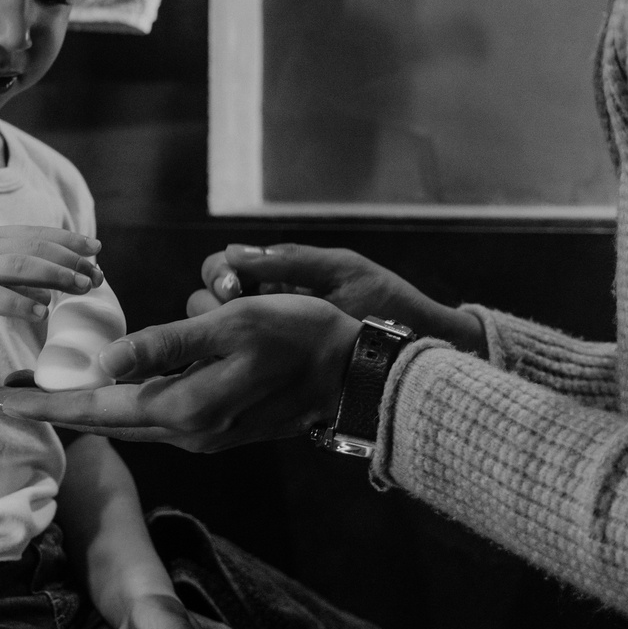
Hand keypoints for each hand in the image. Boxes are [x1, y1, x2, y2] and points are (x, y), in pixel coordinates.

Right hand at [0, 225, 101, 342]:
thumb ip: (7, 269)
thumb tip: (46, 279)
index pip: (37, 233)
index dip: (69, 240)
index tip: (97, 249)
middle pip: (36, 247)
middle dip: (71, 259)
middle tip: (97, 275)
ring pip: (21, 266)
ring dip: (56, 275)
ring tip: (81, 288)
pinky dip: (21, 302)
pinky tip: (42, 312)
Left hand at [0, 294, 359, 451]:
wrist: (355, 374)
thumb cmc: (298, 336)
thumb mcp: (231, 325)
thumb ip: (165, 344)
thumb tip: (102, 362)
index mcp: (183, 409)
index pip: (96, 407)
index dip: (45, 402)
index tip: (0, 398)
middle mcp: (188, 431)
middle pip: (103, 420)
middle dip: (53, 407)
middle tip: (6, 394)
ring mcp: (204, 434)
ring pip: (128, 420)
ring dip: (85, 406)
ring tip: (44, 388)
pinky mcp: (218, 427)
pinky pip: (154, 416)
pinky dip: (121, 404)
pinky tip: (108, 389)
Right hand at [197, 243, 484, 354]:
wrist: (417, 348)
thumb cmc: (386, 301)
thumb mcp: (342, 271)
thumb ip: (291, 260)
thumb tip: (234, 253)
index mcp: (279, 275)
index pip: (223, 268)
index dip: (219, 275)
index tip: (234, 287)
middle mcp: (266, 306)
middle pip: (209, 303)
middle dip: (213, 307)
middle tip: (235, 317)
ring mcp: (269, 342)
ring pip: (217, 339)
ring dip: (217, 341)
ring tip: (237, 349)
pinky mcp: (276, 373)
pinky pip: (239, 369)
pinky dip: (232, 368)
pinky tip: (241, 375)